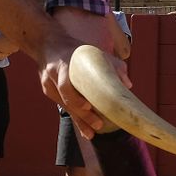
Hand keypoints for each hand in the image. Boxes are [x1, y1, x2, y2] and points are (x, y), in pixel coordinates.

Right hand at [44, 8, 131, 137]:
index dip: (75, 97)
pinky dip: (74, 116)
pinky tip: (84, 128)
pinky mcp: (47, 89)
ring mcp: (48, 82)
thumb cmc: (78, 50)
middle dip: (81, 114)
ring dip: (78, 119)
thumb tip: (127, 84)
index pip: (66, 84)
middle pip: (66, 98)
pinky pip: (62, 105)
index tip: (88, 107)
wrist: (50, 43)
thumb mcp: (95, 53)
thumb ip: (113, 66)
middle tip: (98, 125)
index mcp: (65, 62)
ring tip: (91, 133)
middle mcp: (54, 73)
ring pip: (64, 105)